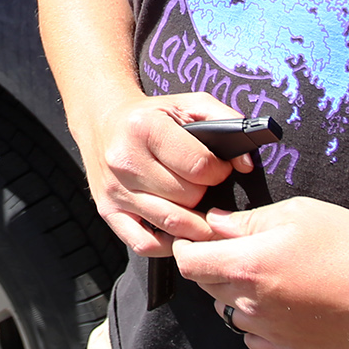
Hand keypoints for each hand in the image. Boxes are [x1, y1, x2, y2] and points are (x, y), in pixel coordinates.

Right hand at [86, 94, 245, 256]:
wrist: (102, 121)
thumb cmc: (152, 115)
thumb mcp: (189, 104)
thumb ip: (227, 122)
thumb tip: (245, 164)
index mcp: (144, 128)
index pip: (199, 167)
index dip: (219, 170)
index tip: (217, 168)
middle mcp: (125, 160)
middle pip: (188, 197)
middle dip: (205, 193)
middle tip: (203, 185)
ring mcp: (115, 190)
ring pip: (171, 224)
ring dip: (195, 223)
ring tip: (203, 213)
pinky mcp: (108, 211)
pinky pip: (144, 244)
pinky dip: (168, 244)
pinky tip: (177, 229)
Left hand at [173, 199, 348, 348]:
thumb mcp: (299, 215)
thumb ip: (248, 221)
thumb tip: (215, 224)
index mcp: (247, 267)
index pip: (189, 262)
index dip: (189, 246)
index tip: (200, 237)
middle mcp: (250, 305)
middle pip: (207, 286)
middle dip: (215, 265)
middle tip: (245, 248)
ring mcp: (270, 334)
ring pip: (230, 312)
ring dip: (238, 294)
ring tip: (276, 275)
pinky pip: (256, 337)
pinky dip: (260, 320)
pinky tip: (288, 302)